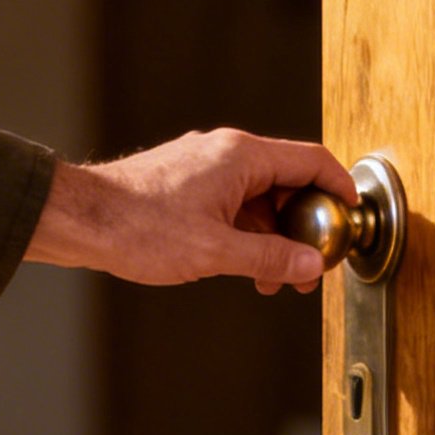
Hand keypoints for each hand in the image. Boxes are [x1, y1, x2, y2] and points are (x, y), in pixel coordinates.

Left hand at [23, 127, 358, 295]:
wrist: (81, 220)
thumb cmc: (138, 228)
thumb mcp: (214, 252)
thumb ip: (269, 258)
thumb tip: (310, 266)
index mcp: (241, 157)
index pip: (311, 161)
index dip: (340, 189)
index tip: (352, 219)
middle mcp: (226, 154)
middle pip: (288, 183)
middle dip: (305, 227)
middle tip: (311, 268)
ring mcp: (205, 167)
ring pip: (260, 199)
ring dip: (274, 238)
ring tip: (275, 280)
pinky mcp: (188, 185)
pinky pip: (234, 205)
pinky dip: (247, 234)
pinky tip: (244, 268)